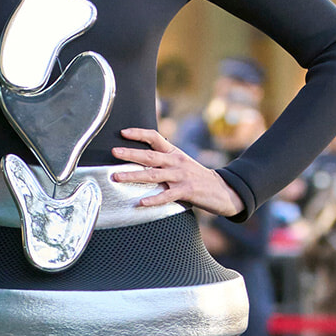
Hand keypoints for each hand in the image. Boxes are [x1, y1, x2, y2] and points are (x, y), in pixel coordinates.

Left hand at [111, 128, 242, 216]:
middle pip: (149, 155)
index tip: (123, 132)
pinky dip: (154, 199)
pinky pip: (167, 195)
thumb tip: (141, 157)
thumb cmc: (196, 177)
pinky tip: (141, 202)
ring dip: (134, 175)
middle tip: (114, 152)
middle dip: (130, 153)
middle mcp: (176, 162)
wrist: (222, 189)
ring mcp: (181, 176)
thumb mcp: (181, 162)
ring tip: (117, 177)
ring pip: (153, 174)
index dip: (139, 133)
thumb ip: (164, 159)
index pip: (155, 137)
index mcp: (174, 152)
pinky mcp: (186, 191)